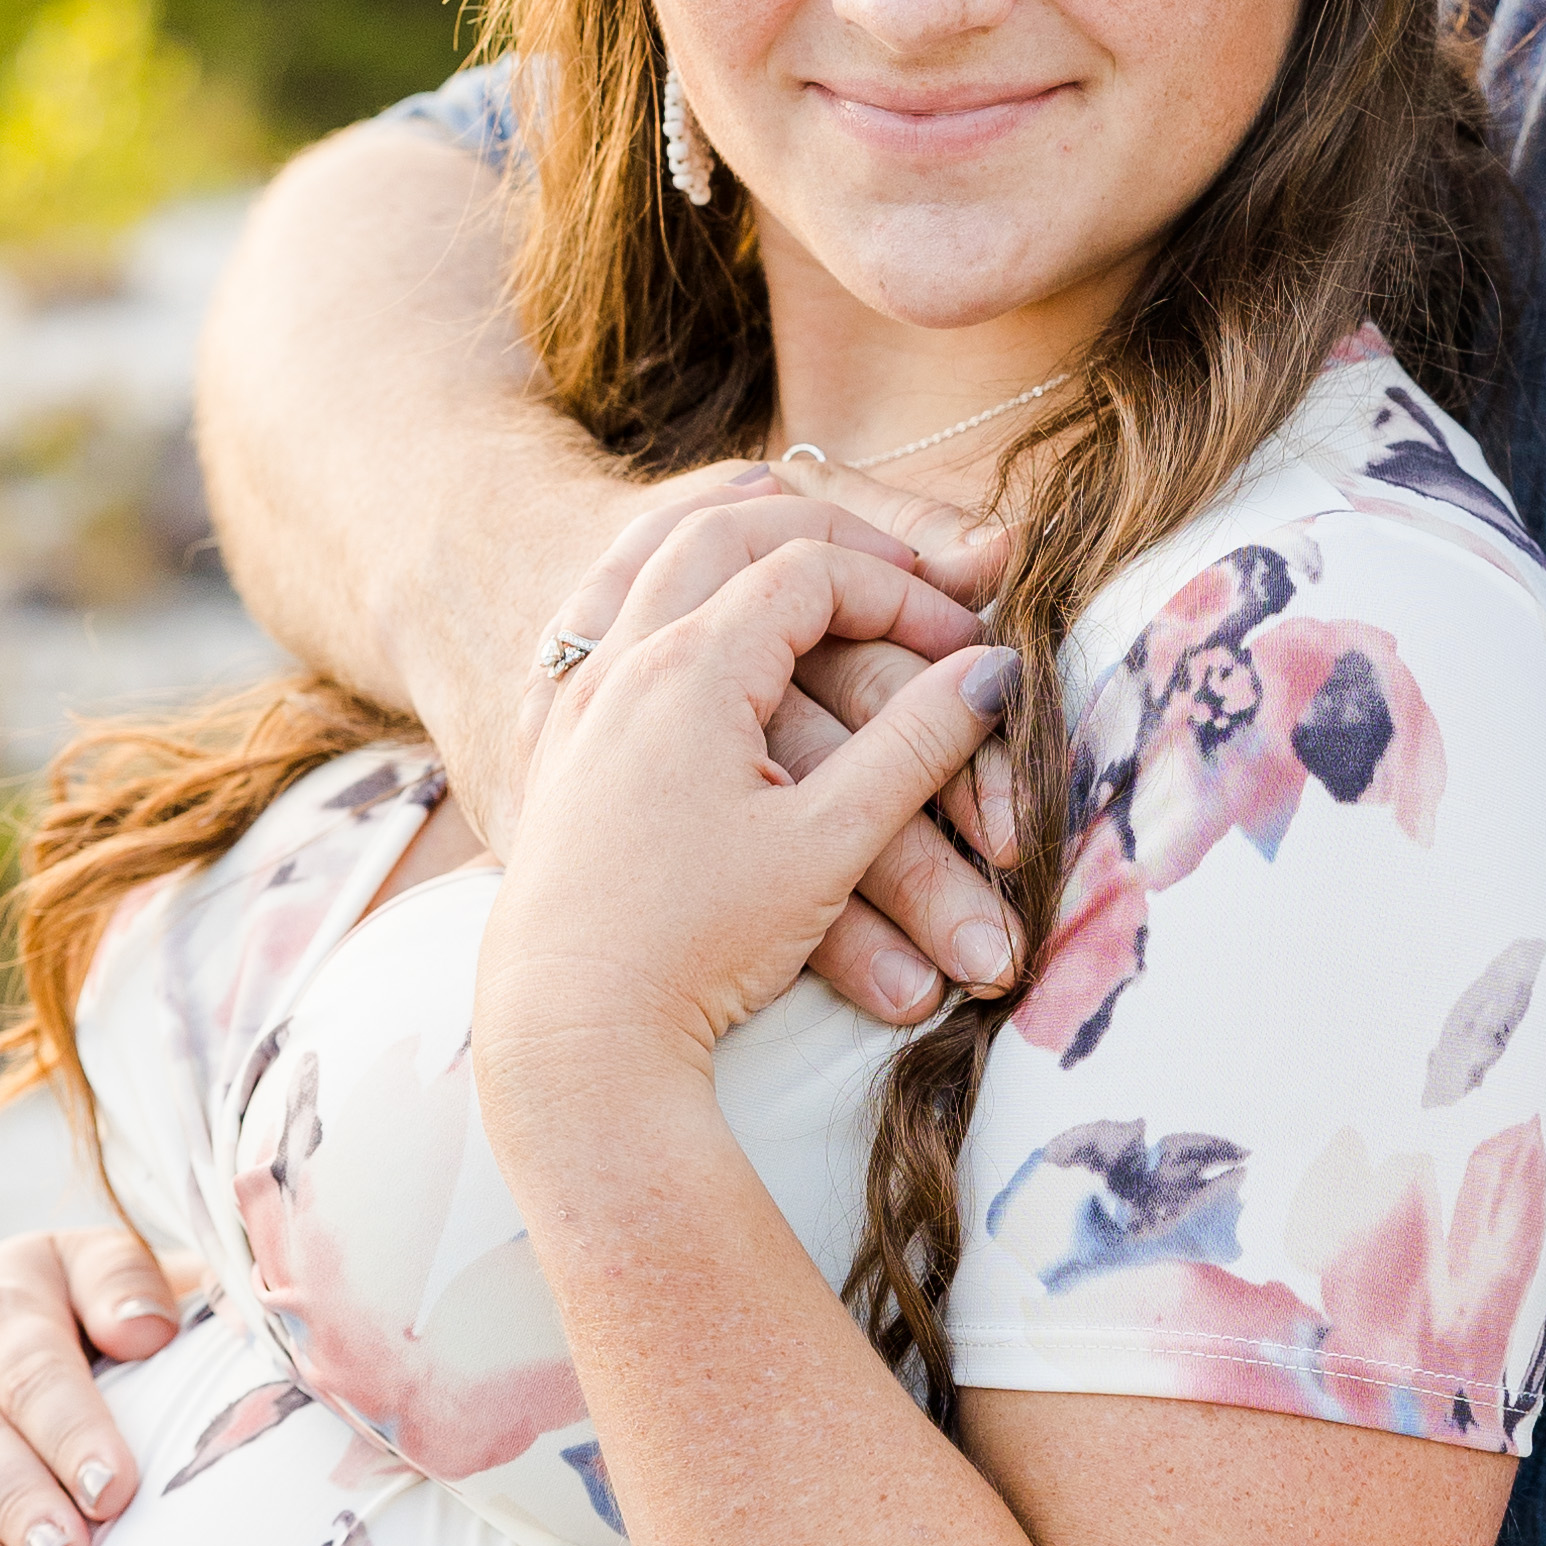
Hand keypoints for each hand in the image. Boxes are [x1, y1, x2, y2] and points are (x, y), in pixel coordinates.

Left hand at [484, 521, 1018, 1151]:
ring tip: (770, 509)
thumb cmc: (698, 945)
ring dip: (713, 527)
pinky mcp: (551, 745)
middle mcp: (619, 663)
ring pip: (638, 558)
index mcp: (691, 670)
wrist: (569, 1036)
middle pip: (720, 533)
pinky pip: (589, 615)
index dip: (902, 593)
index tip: (962, 646)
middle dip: (818, 531)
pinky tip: (663, 592)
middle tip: (890, 558)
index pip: (811, 573)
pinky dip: (642, 576)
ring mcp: (574, 700)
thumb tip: (994, 676)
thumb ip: (915, 748)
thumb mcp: (827, 845)